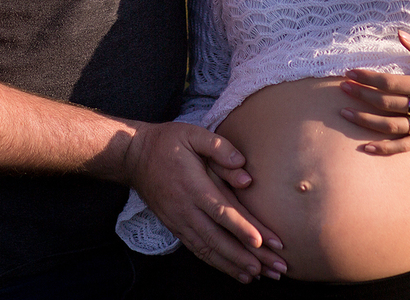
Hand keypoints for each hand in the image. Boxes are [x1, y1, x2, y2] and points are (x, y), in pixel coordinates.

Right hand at [124, 121, 286, 281]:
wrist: (134, 158)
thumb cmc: (167, 142)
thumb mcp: (193, 134)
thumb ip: (220, 148)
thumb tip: (245, 173)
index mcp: (193, 186)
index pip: (221, 211)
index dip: (242, 228)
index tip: (263, 242)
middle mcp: (186, 209)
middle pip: (219, 238)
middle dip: (249, 255)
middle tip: (275, 267)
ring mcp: (179, 222)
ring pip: (210, 250)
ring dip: (236, 265)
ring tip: (262, 274)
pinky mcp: (176, 228)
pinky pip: (199, 251)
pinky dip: (219, 264)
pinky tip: (238, 272)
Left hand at [338, 31, 409, 154]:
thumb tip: (399, 34)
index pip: (391, 83)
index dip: (368, 78)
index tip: (350, 72)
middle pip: (387, 103)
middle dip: (361, 94)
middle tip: (342, 88)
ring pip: (391, 126)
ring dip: (365, 120)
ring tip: (344, 112)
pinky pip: (404, 147)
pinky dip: (384, 148)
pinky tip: (364, 147)